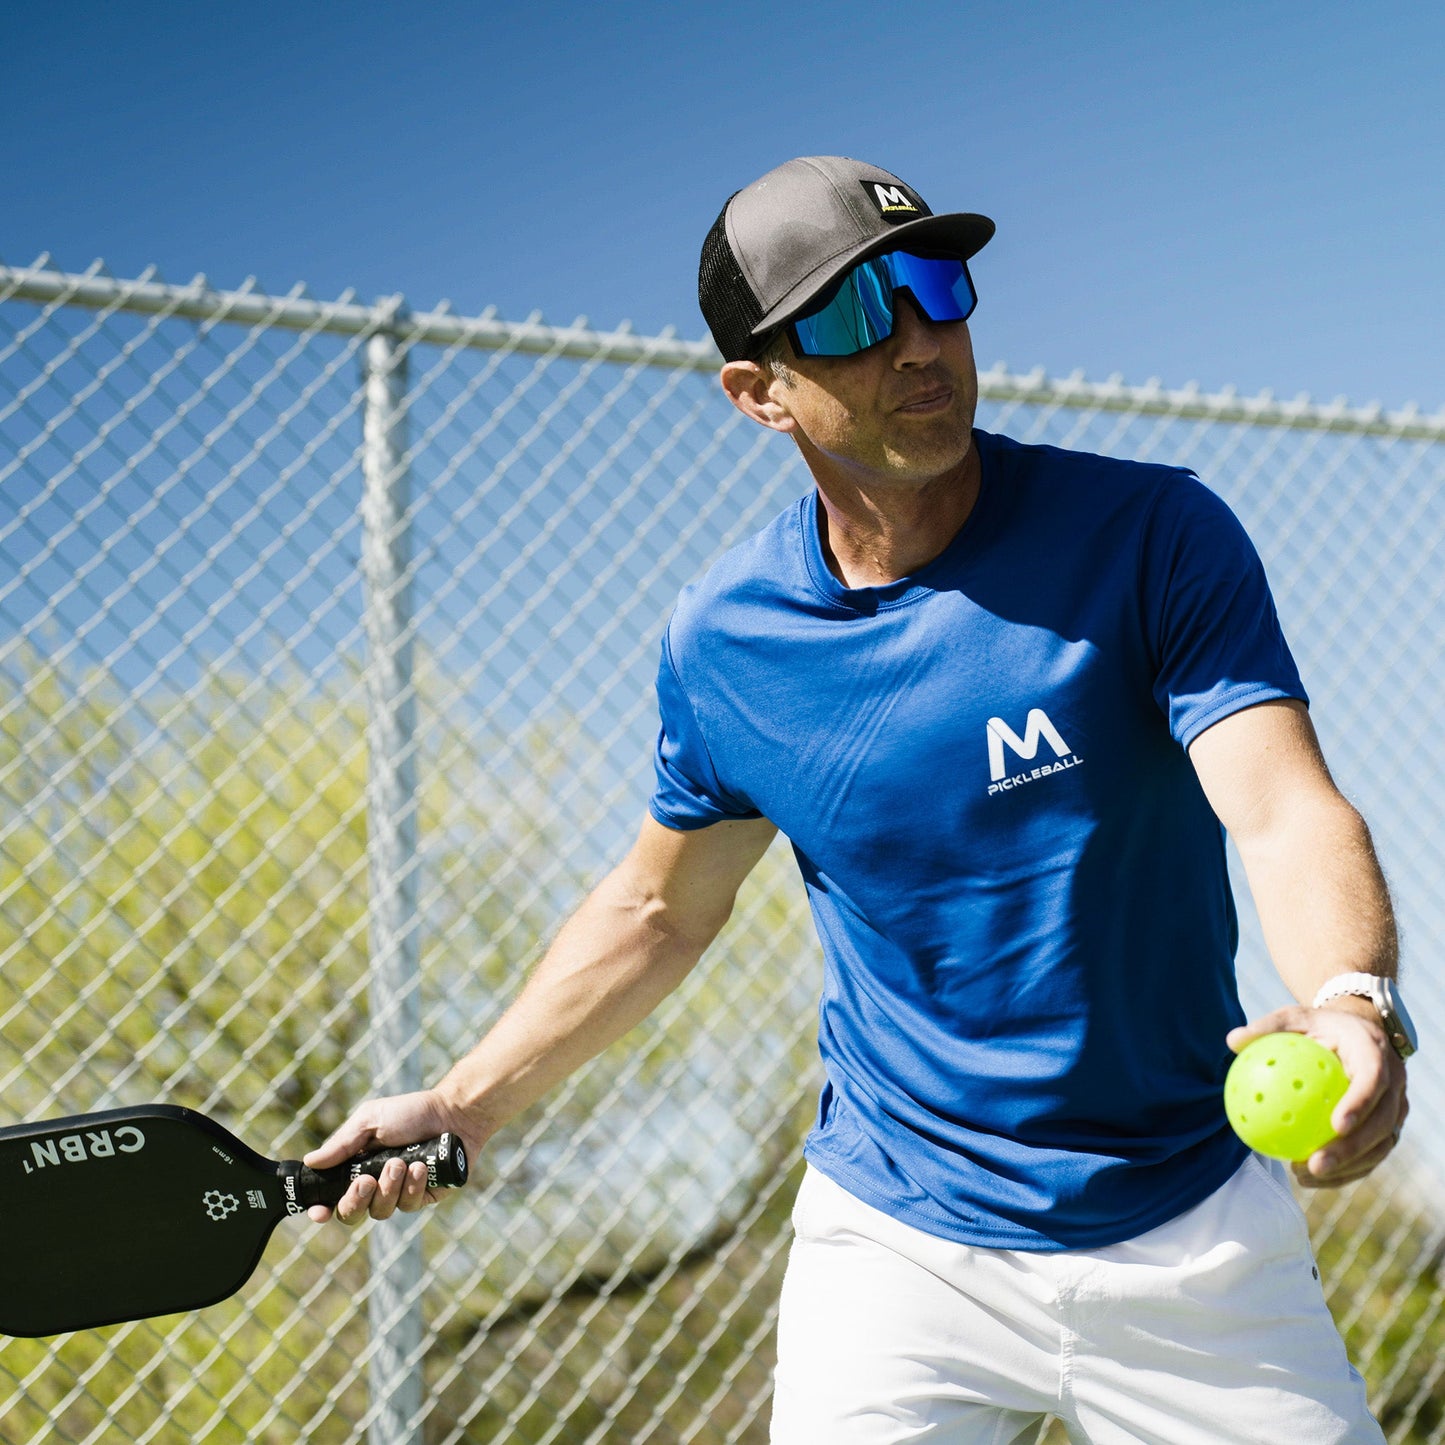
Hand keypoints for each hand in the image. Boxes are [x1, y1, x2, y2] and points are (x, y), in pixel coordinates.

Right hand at [303, 1089, 482, 1226]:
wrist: (454, 1113)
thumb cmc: (411, 1113)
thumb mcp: (371, 1120)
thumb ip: (342, 1144)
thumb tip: (310, 1163)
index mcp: (356, 1166)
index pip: (331, 1196)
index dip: (321, 1209)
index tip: (319, 1212)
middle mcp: (374, 1184)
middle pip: (351, 1213)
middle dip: (355, 1199)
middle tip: (366, 1180)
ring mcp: (398, 1194)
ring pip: (380, 1211)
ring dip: (388, 1187)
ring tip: (401, 1163)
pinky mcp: (423, 1198)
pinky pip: (408, 1206)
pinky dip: (412, 1187)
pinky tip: (420, 1167)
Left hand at [1228, 1005, 1407, 1188]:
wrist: (1357, 1033)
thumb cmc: (1318, 1027)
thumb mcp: (1294, 1018)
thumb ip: (1267, 1028)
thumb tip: (1232, 1041)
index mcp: (1374, 1052)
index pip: (1374, 1081)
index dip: (1360, 1104)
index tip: (1335, 1125)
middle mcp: (1394, 1083)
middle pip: (1382, 1123)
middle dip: (1352, 1149)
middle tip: (1315, 1163)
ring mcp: (1396, 1108)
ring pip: (1380, 1146)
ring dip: (1348, 1167)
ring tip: (1306, 1176)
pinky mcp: (1389, 1126)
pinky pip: (1370, 1154)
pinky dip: (1345, 1170)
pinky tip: (1308, 1177)